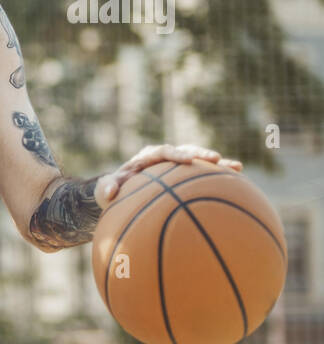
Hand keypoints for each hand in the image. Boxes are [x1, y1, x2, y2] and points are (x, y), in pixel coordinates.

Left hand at [95, 143, 242, 207]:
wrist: (122, 190)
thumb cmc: (115, 188)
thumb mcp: (107, 188)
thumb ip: (108, 187)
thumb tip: (109, 192)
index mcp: (146, 157)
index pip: (163, 151)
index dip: (176, 154)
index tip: (188, 160)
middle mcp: (164, 156)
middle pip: (186, 151)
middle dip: (201, 154)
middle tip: (216, 159)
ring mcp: (176, 165)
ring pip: (199, 161)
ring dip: (217, 164)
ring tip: (236, 167)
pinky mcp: (184, 174)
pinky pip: (203, 173)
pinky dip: (218, 175)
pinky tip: (237, 178)